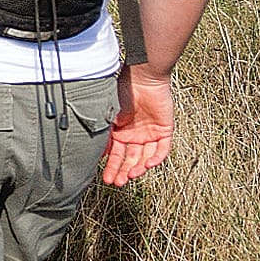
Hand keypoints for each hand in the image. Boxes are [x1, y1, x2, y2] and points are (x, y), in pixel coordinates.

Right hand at [102, 63, 174, 185]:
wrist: (143, 77)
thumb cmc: (122, 90)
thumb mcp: (108, 114)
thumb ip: (104, 133)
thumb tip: (95, 151)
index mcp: (119, 131)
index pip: (115, 154)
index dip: (110, 167)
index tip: (105, 179)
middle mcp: (134, 135)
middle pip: (129, 159)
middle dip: (122, 172)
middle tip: (117, 183)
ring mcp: (149, 134)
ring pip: (145, 158)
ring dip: (137, 168)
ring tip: (130, 176)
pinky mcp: (164, 131)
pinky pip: (161, 150)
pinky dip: (154, 159)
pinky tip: (145, 165)